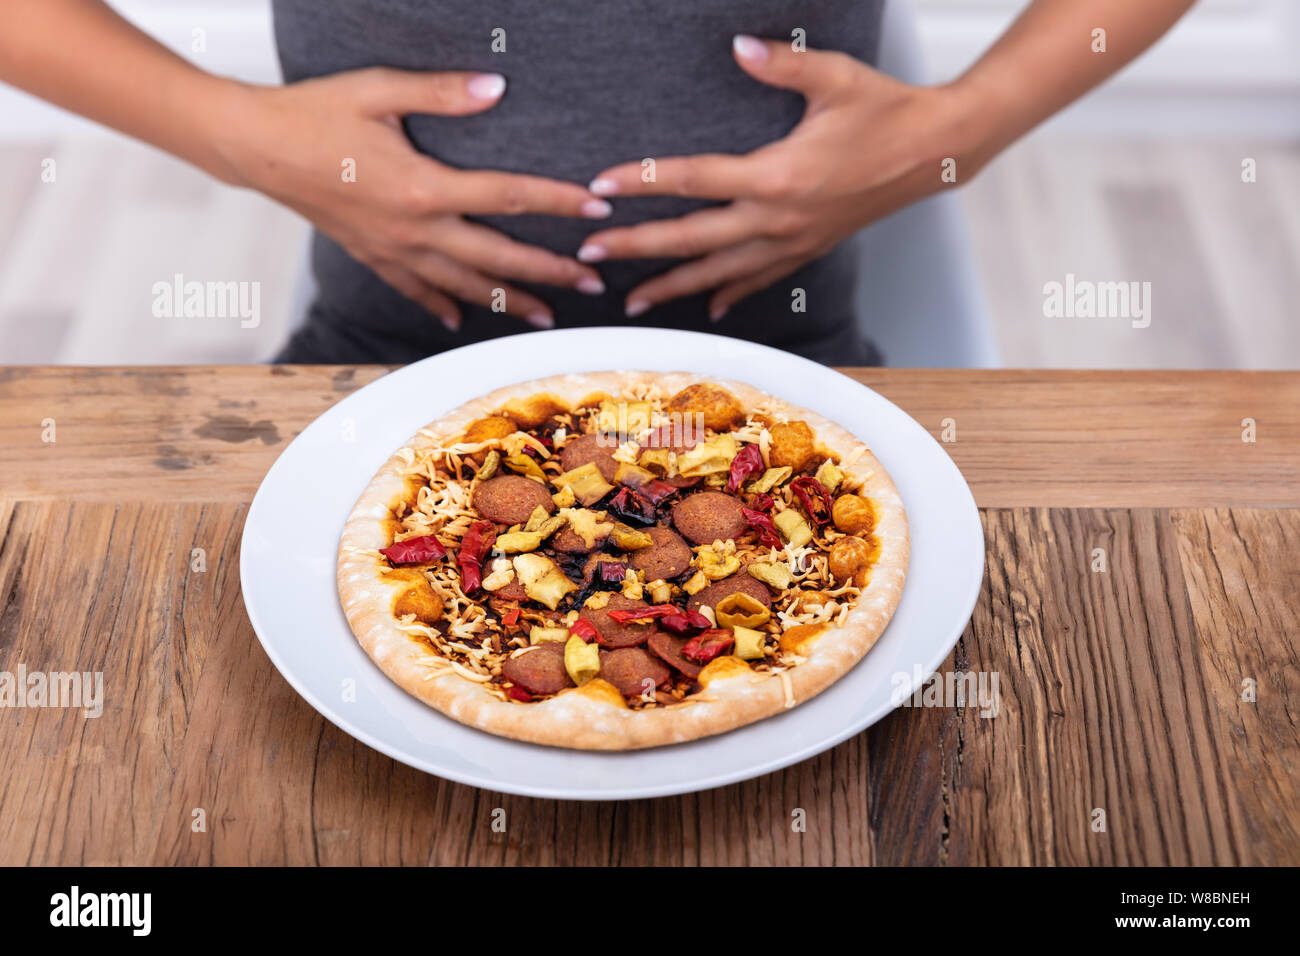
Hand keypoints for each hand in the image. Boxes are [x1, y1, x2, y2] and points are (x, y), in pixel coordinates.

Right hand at [216, 69, 612, 329]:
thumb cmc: (314, 112)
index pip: (506, 196)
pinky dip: (442, 305)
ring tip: (548, 316)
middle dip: (550, 271)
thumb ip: (442, 92)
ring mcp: (392, 250)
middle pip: (497, 257)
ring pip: (463, 285)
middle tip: (593, 284)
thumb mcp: (379, 89)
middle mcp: (413, 229)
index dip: (556, 203)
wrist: (253, 147)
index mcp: (423, 186)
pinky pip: (416, 290)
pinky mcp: (371, 257)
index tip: (596, 209)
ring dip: (510, 302)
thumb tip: (497, 87)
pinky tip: (460, 319)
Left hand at [578, 35, 982, 320]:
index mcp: (778, 176)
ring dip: (673, 287)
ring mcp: (794, 242)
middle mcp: (779, 219)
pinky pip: (760, 279)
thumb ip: (781, 63)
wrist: (938, 151)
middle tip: (592, 256)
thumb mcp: (835, 76)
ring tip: (632, 302)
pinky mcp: (809, 250)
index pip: (694, 181)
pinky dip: (729, 292)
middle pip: (693, 240)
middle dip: (638, 248)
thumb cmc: (886, 110)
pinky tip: (708, 306)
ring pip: (720, 272)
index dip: (643, 183)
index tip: (601, 188)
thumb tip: (737, 47)